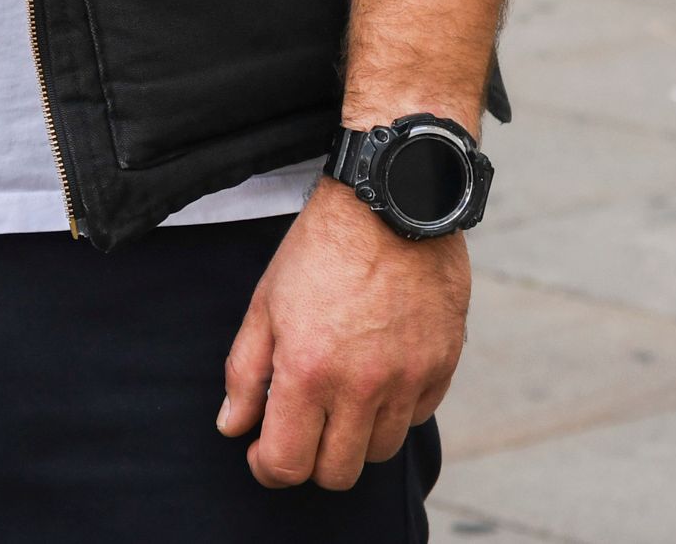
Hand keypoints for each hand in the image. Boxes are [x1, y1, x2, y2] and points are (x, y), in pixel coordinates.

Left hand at [217, 182, 468, 489]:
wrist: (392, 201)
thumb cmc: (322, 248)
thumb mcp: (266, 302)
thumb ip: (245, 371)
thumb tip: (232, 426)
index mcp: (308, 370)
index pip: (287, 464)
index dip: (267, 468)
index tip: (262, 451)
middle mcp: (362, 385)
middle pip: (336, 473)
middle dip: (310, 461)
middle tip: (301, 428)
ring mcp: (408, 379)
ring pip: (379, 450)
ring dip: (354, 436)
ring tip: (341, 396)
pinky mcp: (442, 367)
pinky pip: (416, 416)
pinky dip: (394, 409)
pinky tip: (378, 374)